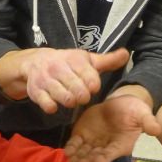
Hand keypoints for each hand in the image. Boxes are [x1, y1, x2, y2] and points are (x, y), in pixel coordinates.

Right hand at [15, 47, 129, 113]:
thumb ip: (107, 60)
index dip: (93, 86)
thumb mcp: (87, 60)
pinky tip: (55, 103)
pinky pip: (48, 105)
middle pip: (80, 92)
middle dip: (83, 97)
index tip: (91, 86)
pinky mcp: (35, 92)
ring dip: (70, 102)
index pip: (91, 78)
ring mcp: (46, 80)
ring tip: (70, 98)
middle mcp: (59, 68)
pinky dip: (53, 107)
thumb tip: (126, 54)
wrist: (35, 62)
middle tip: (81, 95)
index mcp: (75, 59)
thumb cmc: (67, 63)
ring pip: (66, 99)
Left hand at [64, 94, 159, 161]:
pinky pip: (76, 143)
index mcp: (121, 145)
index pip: (112, 153)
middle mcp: (106, 147)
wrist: (121, 104)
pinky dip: (72, 147)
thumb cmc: (135, 111)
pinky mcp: (83, 134)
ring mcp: (93, 142)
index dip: (105, 158)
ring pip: (84, 152)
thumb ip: (148, 122)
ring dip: (78, 158)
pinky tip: (67, 151)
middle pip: (95, 156)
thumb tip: (157, 129)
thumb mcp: (143, 114)